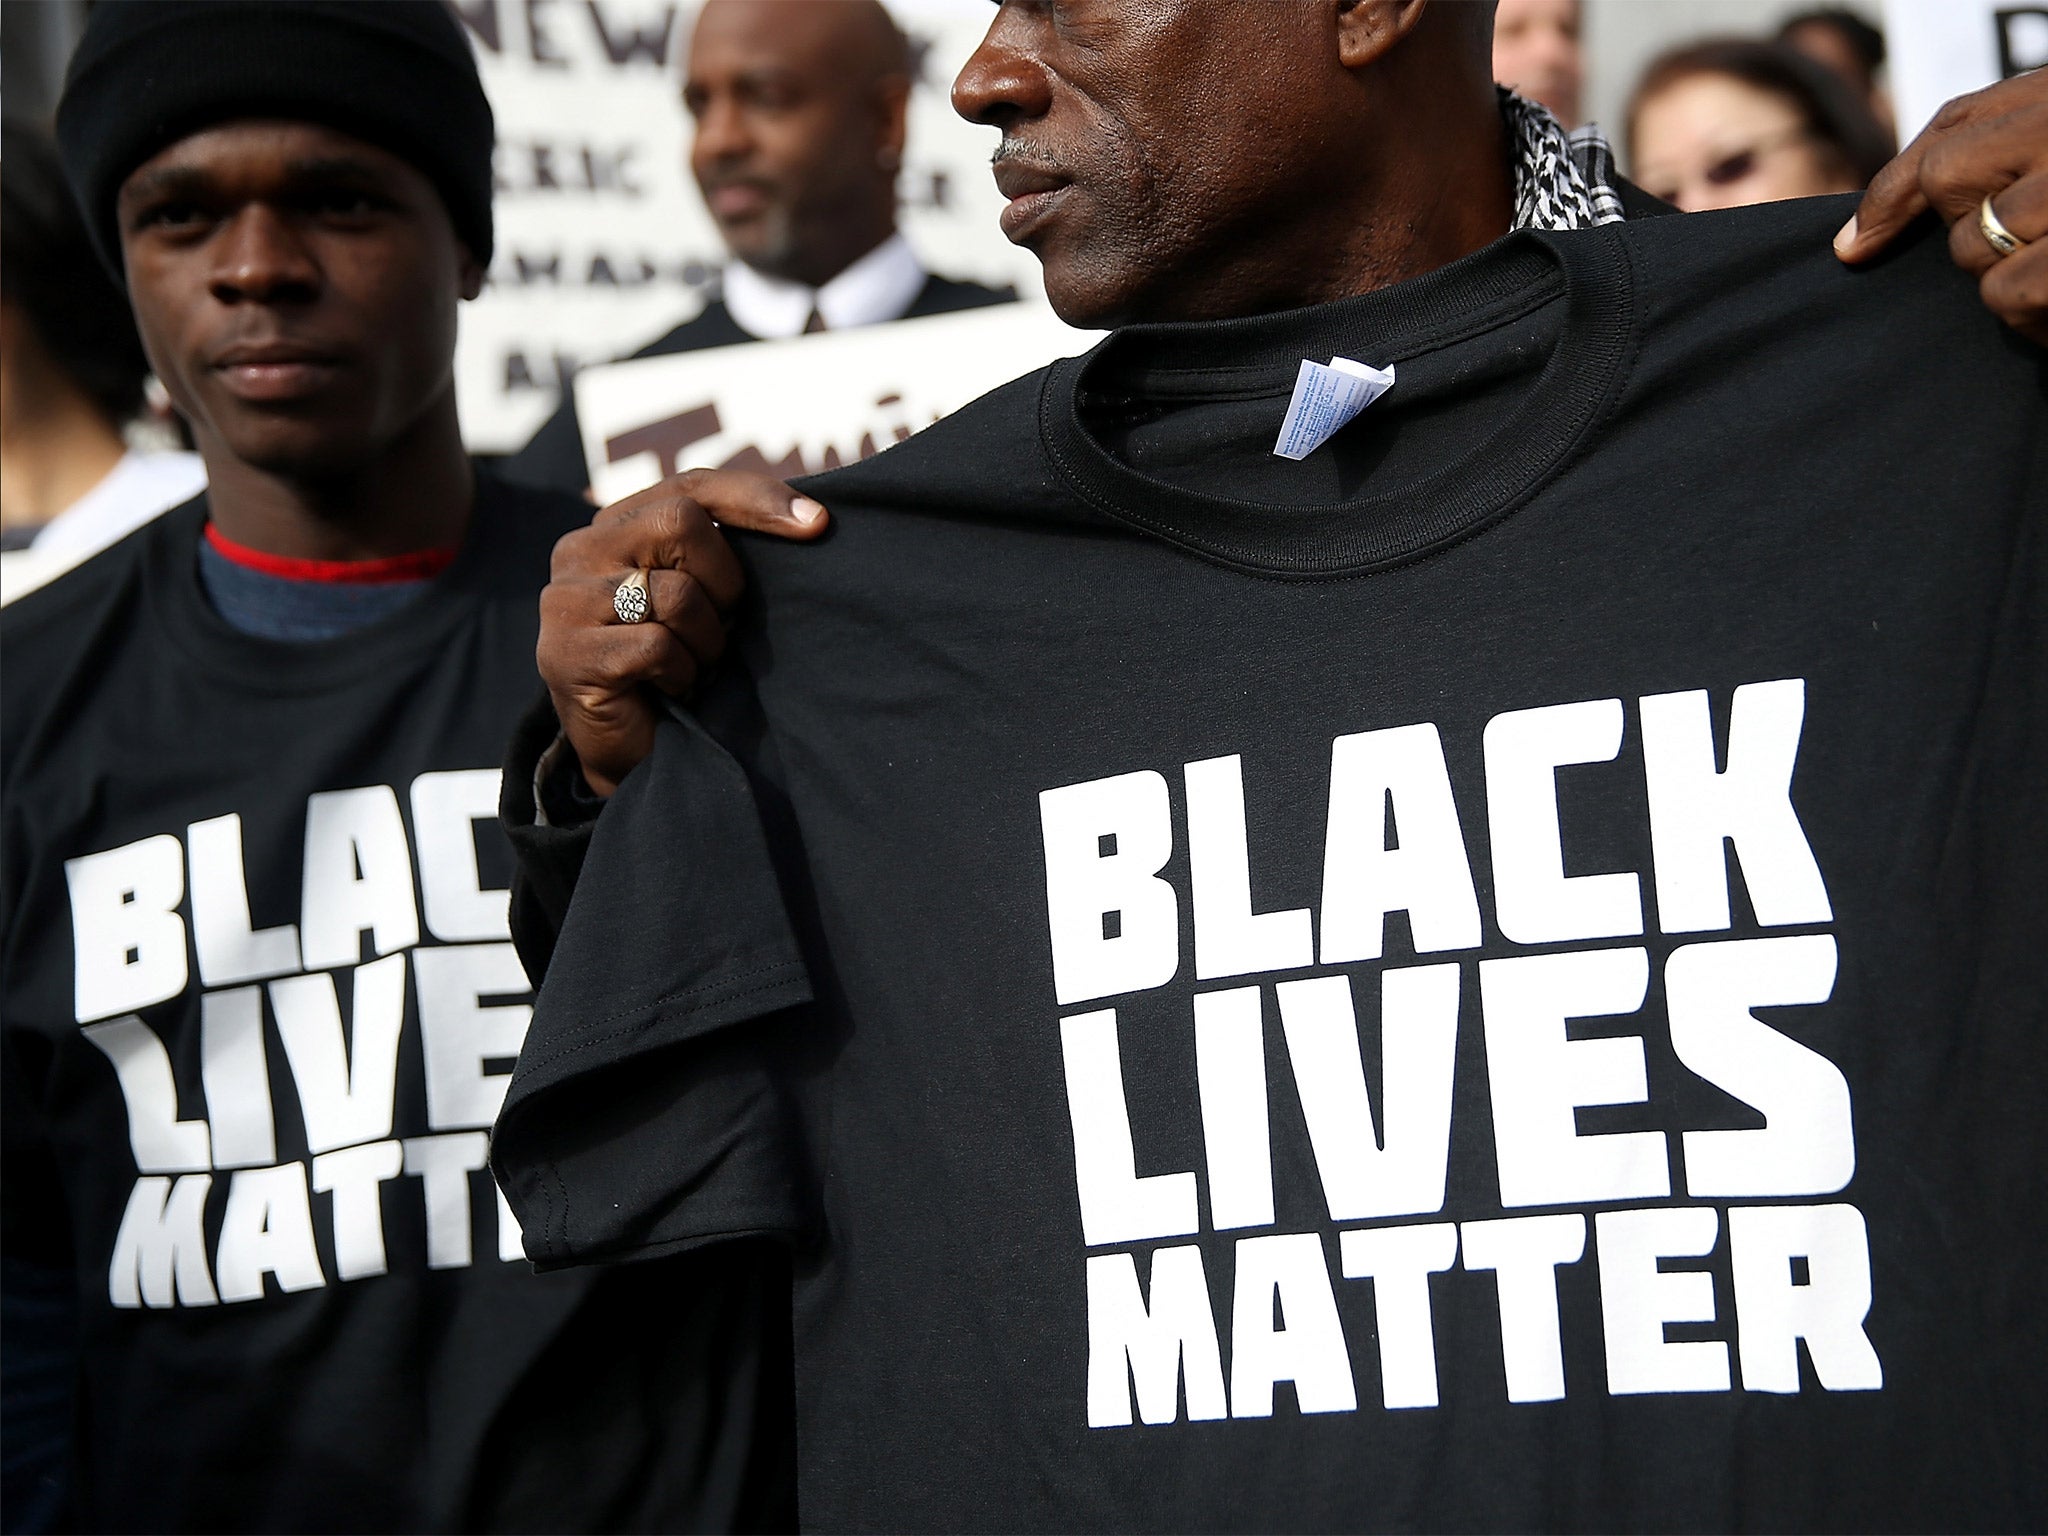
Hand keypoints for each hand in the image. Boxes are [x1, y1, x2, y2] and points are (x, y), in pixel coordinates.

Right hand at [539, 470, 828, 795]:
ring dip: (705, 642)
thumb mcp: (702, 597)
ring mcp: (564, 601)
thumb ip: (722, 550)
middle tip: (722, 627)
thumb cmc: (674, 666)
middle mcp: (579, 550)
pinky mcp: (566, 653)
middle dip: (724, 581)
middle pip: (681, 523)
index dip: (756, 499)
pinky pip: (658, 646)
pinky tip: (672, 687)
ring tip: (692, 665)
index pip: (692, 486)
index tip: (819, 523)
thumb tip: (811, 517)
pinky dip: (682, 673)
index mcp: (614, 525)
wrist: (630, 753)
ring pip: (676, 593)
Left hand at [1834, 70, 2047, 344]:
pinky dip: (2032, 316)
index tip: (1856, 246)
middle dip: (1970, 228)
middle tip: (2034, 241)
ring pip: (1974, 246)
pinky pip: (2008, 292)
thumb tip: (1854, 243)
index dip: (1894, 191)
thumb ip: (1980, 157)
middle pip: (1950, 182)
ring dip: (2008, 277)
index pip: (1951, 131)